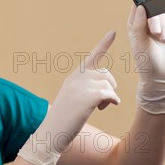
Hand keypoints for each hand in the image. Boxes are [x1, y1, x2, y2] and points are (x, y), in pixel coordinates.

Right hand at [43, 30, 120, 151]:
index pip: (92, 57)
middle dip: (109, 85)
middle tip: (104, 101)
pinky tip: (105, 107)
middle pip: (105, 73)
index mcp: (73, 77)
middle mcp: (77, 78)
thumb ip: (86, 89)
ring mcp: (81, 87)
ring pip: (108, 83)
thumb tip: (107, 89)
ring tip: (101, 107)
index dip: (104, 44)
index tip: (113, 32)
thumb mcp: (73, 99)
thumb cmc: (64, 120)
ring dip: (109, 96)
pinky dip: (111, 100)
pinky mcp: (87, 97)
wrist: (52, 133)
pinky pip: (109, 93)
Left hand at [128, 5, 164, 113]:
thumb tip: (140, 6)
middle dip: (155, 19)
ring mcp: (159, 24)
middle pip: (152, 8)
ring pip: (163, 13)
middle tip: (155, 32)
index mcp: (134, 24)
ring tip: (162, 39)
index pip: (136, 6)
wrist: (160, 73)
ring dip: (164, 26)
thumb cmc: (145, 60)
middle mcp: (146, 22)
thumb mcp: (139, 43)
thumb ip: (139, 25)